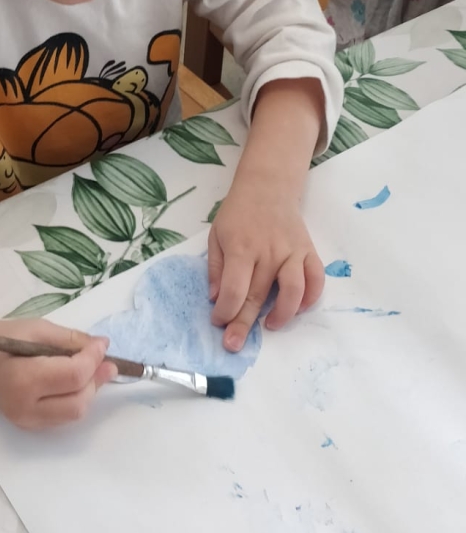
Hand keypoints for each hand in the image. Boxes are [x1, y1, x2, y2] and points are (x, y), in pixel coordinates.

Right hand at [0, 318, 117, 429]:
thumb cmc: (4, 339)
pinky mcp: (29, 426)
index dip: (94, 359)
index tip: (102, 344)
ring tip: (91, 370)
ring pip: (74, 413)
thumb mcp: (37, 329)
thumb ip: (71, 339)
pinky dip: (75, 399)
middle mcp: (25, 407)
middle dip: (96, 380)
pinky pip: (63, 417)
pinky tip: (75, 383)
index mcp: (23, 379)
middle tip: (105, 361)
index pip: (73, 376)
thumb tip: (102, 346)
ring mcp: (26, 421)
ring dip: (88, 391)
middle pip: (79, 402)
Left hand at [208, 178, 323, 351]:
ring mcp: (292, 252)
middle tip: (234, 345)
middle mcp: (268, 252)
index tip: (218, 322)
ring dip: (282, 315)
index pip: (233, 290)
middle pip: (258, 296)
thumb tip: (215, 298)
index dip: (225, 312)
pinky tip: (298, 308)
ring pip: (293, 291)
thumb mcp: (216, 235)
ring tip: (270, 325)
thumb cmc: (238, 213)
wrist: (268, 187)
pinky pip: (316, 279)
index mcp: (241, 248)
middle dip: (243, 324)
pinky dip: (311, 297)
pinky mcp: (308, 251)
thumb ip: (215, 267)